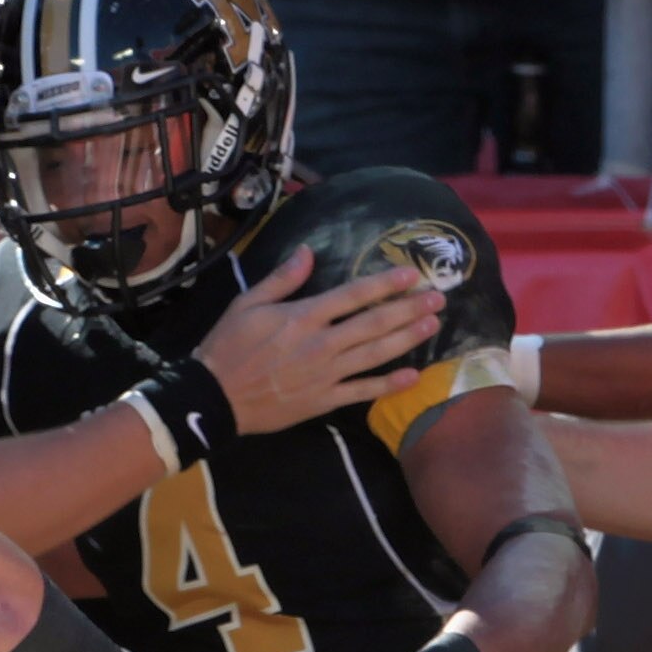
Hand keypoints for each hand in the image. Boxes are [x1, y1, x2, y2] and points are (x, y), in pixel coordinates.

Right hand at [194, 245, 439, 433]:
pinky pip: (362, 391)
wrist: (213, 398)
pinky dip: (388, 385)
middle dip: (409, 309)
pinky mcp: (323, 400)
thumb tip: (308, 251)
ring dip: (407, 338)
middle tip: (438, 297)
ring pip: (376, 354)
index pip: (353, 295)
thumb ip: (281, 279)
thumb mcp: (247, 304)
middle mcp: (321, 343)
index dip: (386, 283)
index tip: (411, 274)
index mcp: (303, 316)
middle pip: (374, 323)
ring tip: (433, 325)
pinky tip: (413, 376)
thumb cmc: (228, 347)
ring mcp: (325, 374)